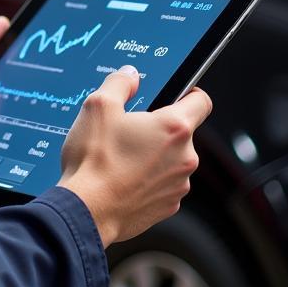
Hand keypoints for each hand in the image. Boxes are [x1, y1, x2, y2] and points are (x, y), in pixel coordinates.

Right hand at [58, 66, 211, 246]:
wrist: (86, 211)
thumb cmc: (94, 160)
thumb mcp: (99, 106)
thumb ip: (119, 83)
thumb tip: (130, 75)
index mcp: (174, 128)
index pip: (201, 100)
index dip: (189, 92)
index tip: (175, 93)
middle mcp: (185, 157)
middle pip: (182, 132)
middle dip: (159, 128)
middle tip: (129, 128)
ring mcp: (178, 185)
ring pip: (172, 159)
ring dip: (154, 155)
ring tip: (121, 156)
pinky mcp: (168, 207)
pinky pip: (163, 183)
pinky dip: (148, 179)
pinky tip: (123, 178)